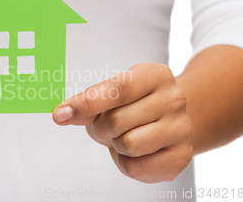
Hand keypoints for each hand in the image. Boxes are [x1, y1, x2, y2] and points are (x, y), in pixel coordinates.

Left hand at [52, 63, 192, 182]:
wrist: (168, 121)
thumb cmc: (133, 106)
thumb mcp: (111, 96)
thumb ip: (88, 103)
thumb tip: (63, 114)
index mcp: (155, 75)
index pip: (117, 89)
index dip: (85, 103)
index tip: (59, 114)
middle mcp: (174, 99)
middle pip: (116, 120)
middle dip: (100, 128)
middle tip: (106, 126)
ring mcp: (182, 128)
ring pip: (128, 145)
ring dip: (116, 145)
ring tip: (125, 136)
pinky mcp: (182, 156)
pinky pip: (136, 167)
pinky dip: (126, 163)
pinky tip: (136, 152)